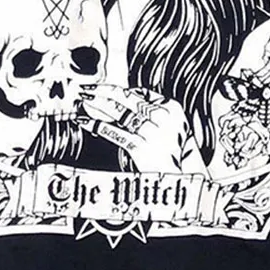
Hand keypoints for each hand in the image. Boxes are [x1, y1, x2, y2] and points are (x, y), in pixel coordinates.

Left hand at [77, 83, 204, 173]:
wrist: (186, 181)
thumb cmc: (180, 159)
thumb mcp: (175, 130)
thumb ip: (155, 115)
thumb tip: (128, 103)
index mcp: (173, 109)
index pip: (142, 92)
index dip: (119, 90)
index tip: (104, 89)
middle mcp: (163, 117)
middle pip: (127, 98)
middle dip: (104, 91)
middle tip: (88, 88)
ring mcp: (152, 132)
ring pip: (119, 113)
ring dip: (97, 105)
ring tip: (83, 102)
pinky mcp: (141, 148)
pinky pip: (115, 132)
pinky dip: (98, 126)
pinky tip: (86, 123)